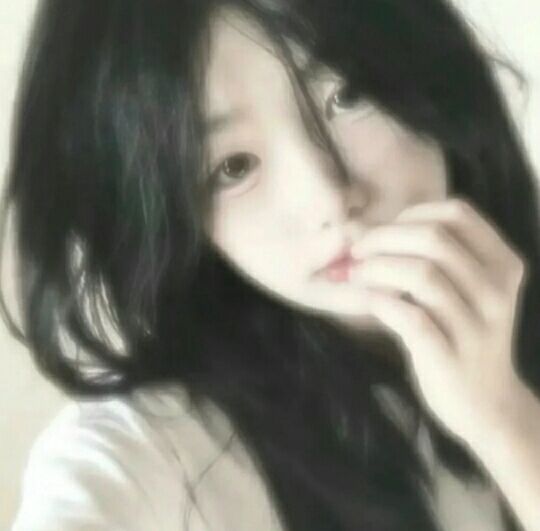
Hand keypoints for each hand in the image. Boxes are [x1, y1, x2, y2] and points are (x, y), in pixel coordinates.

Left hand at [349, 197, 529, 443]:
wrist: (486, 405)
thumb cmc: (460, 336)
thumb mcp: (461, 291)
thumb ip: (426, 259)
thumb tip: (360, 233)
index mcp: (502, 264)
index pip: (456, 214)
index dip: (409, 215)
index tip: (380, 234)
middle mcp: (497, 290)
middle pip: (433, 238)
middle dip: (383, 238)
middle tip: (356, 253)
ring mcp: (476, 326)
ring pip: (422, 274)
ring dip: (376, 268)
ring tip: (355, 275)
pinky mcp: (451, 357)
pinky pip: (410, 317)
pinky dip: (380, 301)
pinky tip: (368, 300)